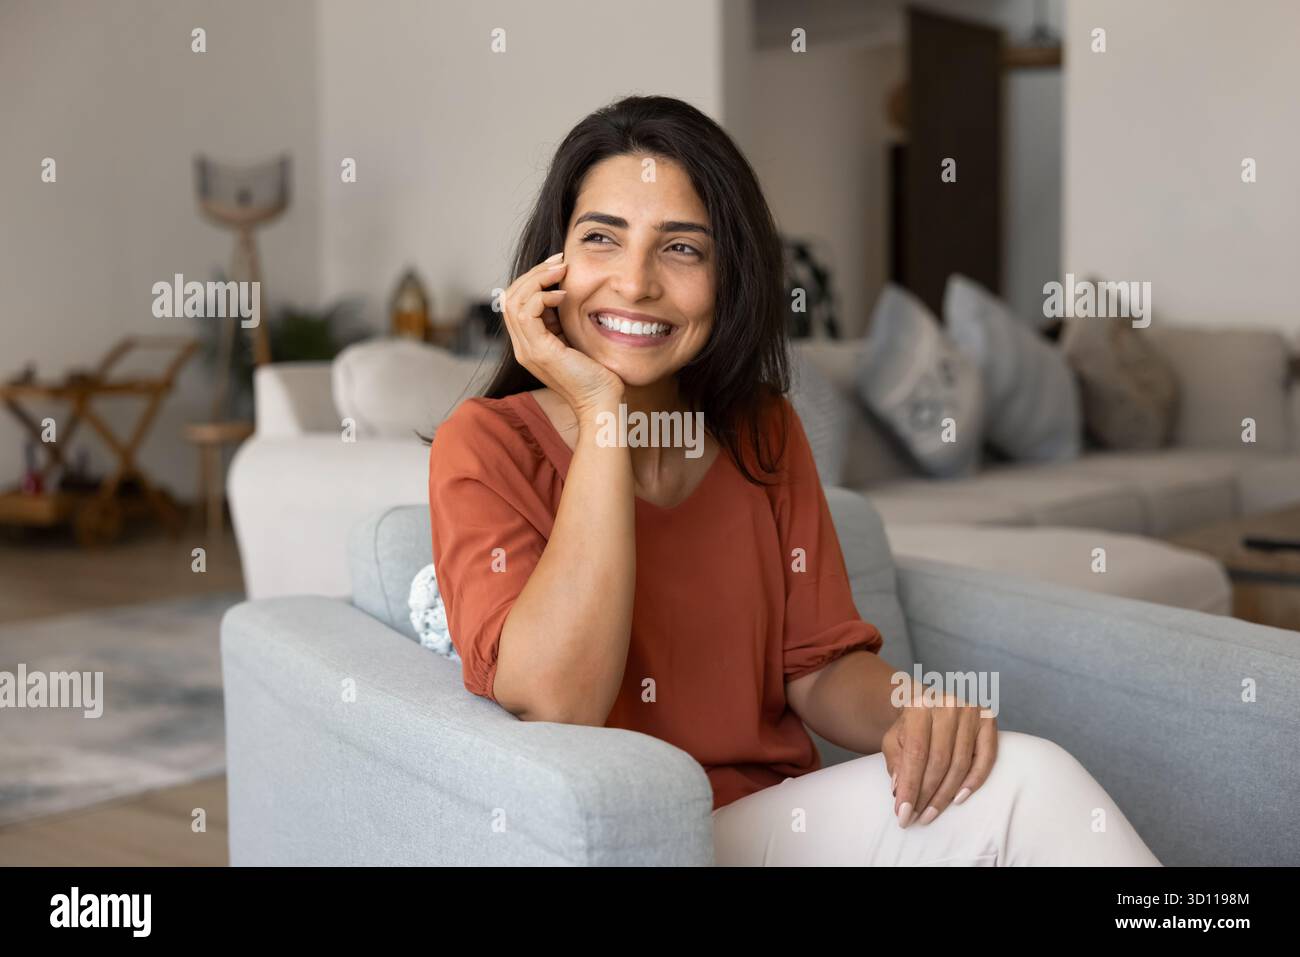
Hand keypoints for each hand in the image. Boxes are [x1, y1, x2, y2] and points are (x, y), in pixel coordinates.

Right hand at [501, 252, 624, 418]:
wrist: (602, 403)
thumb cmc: (598, 375)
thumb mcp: (577, 340)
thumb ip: (566, 321)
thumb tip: (567, 292)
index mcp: (531, 343)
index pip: (517, 301)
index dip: (534, 279)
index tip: (559, 267)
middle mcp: (523, 347)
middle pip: (509, 296)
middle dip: (533, 272)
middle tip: (560, 261)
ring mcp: (527, 350)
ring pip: (513, 300)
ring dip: (537, 278)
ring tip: (561, 270)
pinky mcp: (538, 351)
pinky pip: (527, 312)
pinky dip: (542, 296)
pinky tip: (563, 295)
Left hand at [881, 690, 996, 827]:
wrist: (930, 702)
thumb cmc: (910, 725)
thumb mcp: (894, 738)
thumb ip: (895, 761)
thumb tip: (899, 790)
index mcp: (920, 706)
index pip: (916, 753)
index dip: (910, 786)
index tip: (903, 813)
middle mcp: (948, 706)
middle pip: (939, 761)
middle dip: (926, 795)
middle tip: (917, 818)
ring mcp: (971, 713)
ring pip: (960, 764)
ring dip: (945, 795)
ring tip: (931, 814)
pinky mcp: (988, 721)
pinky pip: (986, 759)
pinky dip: (974, 781)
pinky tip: (958, 799)